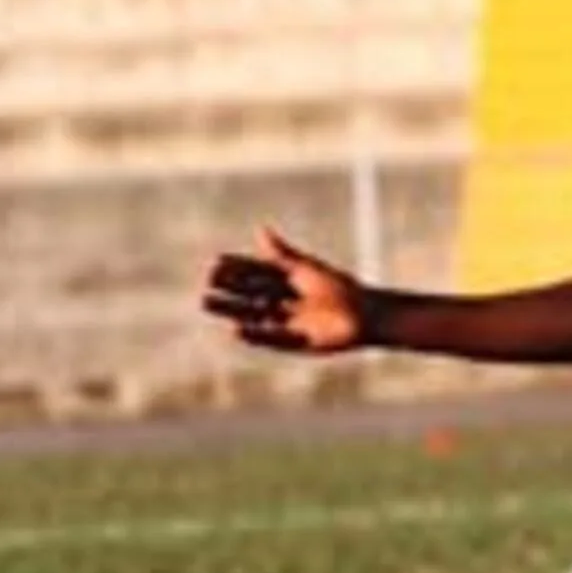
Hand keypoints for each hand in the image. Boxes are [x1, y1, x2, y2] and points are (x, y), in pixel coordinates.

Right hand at [202, 226, 365, 353]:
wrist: (365, 315)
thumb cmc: (340, 287)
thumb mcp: (307, 269)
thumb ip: (283, 254)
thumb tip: (260, 230)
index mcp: (284, 280)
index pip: (253, 272)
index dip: (235, 268)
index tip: (215, 263)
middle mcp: (280, 301)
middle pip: (247, 294)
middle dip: (227, 290)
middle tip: (205, 285)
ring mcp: (284, 322)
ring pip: (252, 315)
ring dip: (231, 310)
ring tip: (207, 303)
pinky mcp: (292, 342)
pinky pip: (268, 338)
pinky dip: (253, 334)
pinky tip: (234, 330)